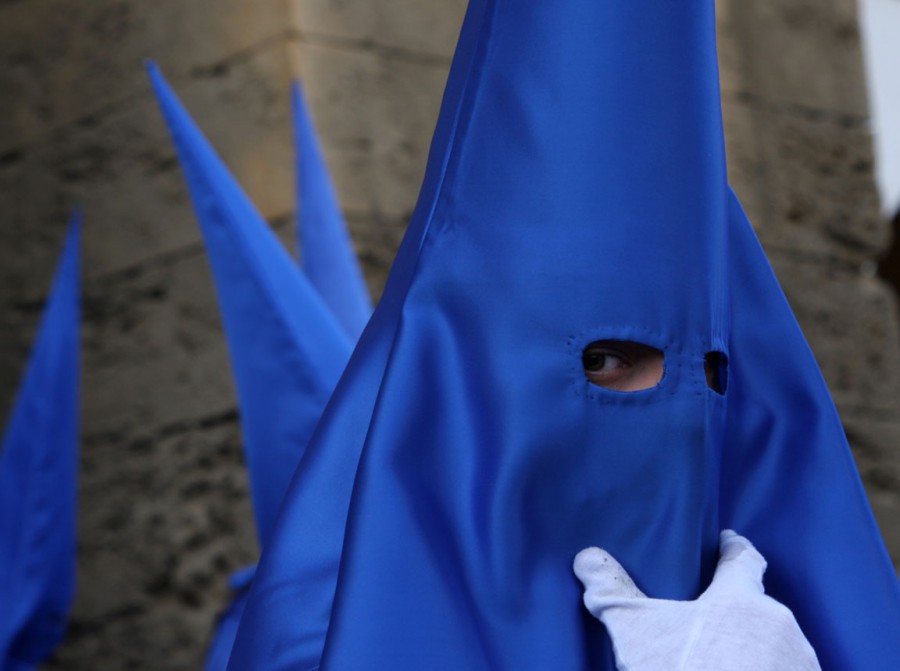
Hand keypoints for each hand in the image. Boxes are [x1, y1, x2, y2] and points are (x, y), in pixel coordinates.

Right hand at [573, 530, 819, 670]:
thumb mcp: (635, 634)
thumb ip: (611, 592)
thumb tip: (587, 556)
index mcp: (741, 598)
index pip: (744, 558)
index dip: (734, 548)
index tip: (728, 541)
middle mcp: (779, 625)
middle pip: (758, 606)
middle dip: (737, 611)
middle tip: (709, 622)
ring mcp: (799, 665)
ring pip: (776, 646)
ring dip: (756, 651)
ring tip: (725, 663)